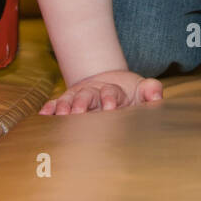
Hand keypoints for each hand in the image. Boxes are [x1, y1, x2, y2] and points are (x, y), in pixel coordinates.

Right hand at [38, 69, 163, 115]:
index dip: (110, 98)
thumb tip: (156, 93)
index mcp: (112, 90)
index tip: (111, 107)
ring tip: (62, 115)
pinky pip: (55, 104)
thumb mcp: (142, 90)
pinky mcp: (66, 103)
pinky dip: (49, 108)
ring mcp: (78, 97)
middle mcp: (93, 93)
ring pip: (69, 100)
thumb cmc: (129, 93)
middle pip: (86, 95)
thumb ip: (151, 90)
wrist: (110, 84)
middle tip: (79, 112)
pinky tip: (43, 115)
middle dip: (82, 103)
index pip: (110, 92)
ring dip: (64, 106)